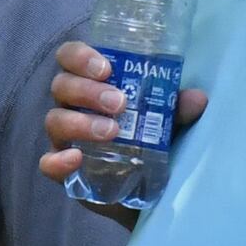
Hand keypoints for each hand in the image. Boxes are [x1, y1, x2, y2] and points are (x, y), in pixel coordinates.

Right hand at [36, 41, 207, 190]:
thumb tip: (198, 99)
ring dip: (81, 122)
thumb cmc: (150, 139)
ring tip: (112, 131)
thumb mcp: (168, 122)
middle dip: (87, 91)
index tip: (106, 69)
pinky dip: (58, 160)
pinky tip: (76, 158)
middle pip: (62, 86)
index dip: (79, 56)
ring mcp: (64, 138)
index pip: (70, 57)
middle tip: (119, 103)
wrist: (148, 189)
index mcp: (91, 83)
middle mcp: (72, 106)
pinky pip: (48, 163)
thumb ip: (178, 109)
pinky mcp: (64, 170)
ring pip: (55, 120)